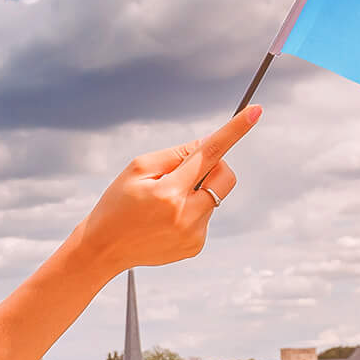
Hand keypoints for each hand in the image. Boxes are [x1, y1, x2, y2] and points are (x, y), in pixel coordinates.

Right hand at [77, 105, 260, 274]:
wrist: (103, 249)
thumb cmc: (118, 203)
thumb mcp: (138, 169)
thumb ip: (176, 154)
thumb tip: (209, 143)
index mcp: (169, 192)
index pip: (209, 153)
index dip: (234, 130)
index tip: (256, 111)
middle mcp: (187, 215)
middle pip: (225, 175)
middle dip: (213, 166)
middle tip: (182, 173)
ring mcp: (194, 234)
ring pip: (215, 195)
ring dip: (197, 191)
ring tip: (164, 205)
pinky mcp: (196, 246)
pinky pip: (206, 216)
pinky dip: (192, 210)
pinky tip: (166, 220)